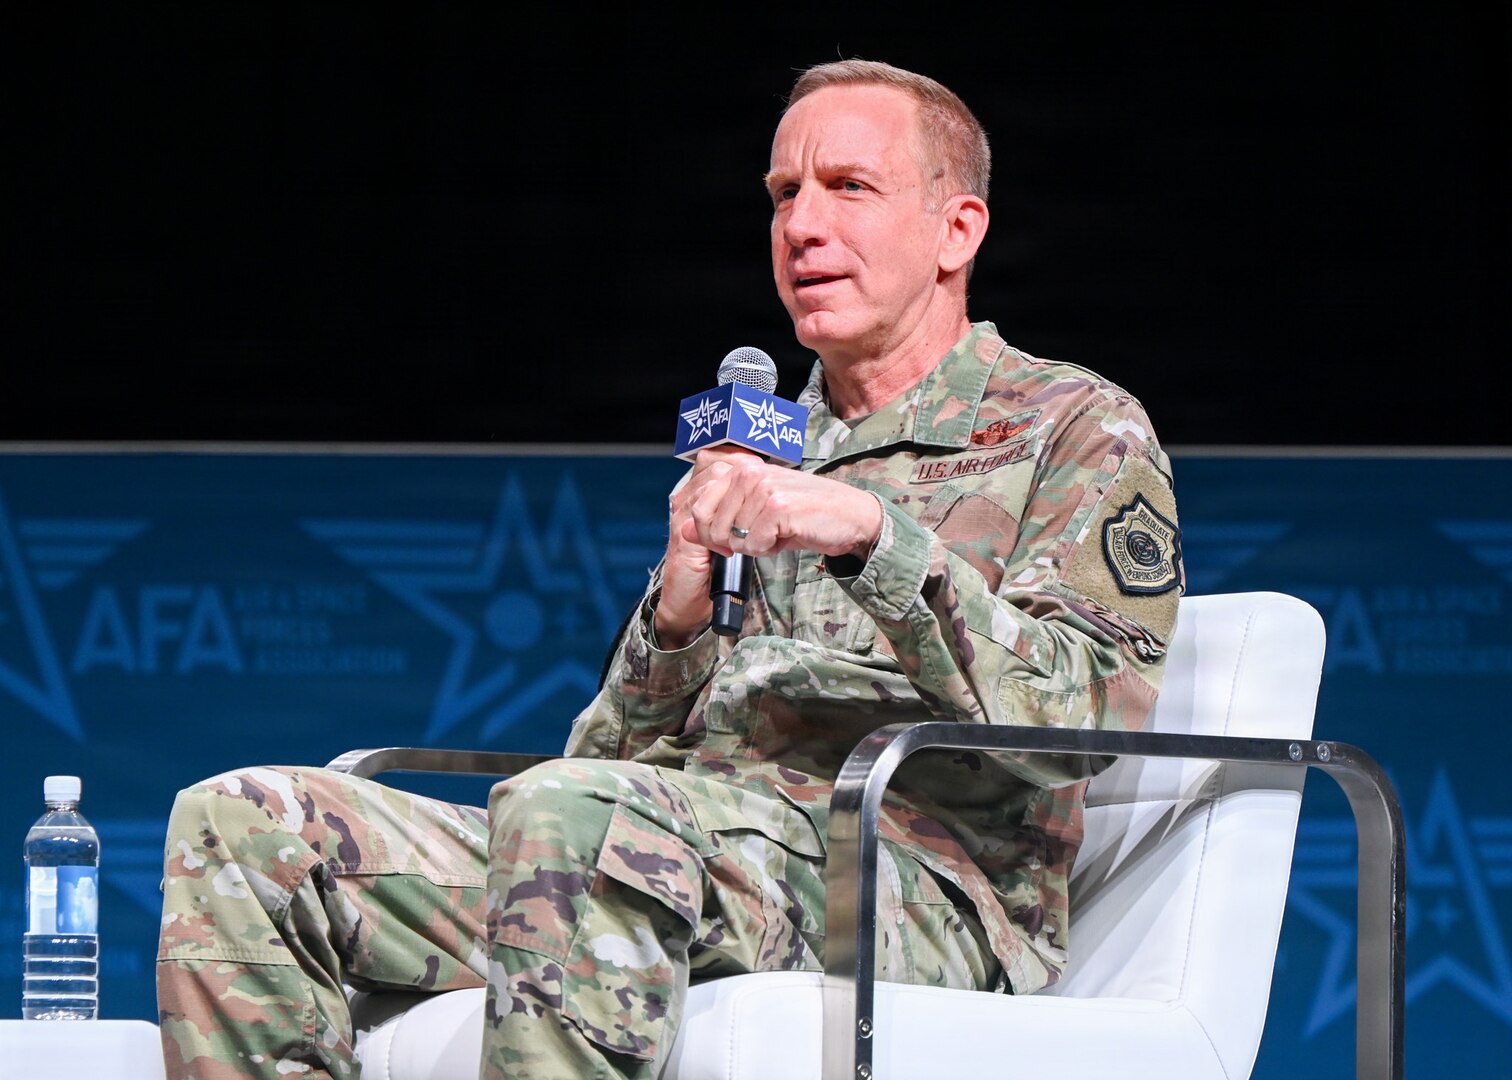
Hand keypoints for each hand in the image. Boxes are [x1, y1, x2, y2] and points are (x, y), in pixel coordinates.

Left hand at [654, 447, 881, 647]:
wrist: (850, 516)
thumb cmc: (804, 515)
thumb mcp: (757, 513)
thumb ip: (720, 518)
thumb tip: (683, 529)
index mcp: (740, 469)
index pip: (699, 508)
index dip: (710, 534)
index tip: (732, 540)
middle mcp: (748, 473)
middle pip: (711, 526)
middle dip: (731, 543)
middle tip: (760, 538)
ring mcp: (762, 488)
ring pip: (733, 538)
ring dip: (756, 546)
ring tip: (779, 532)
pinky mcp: (777, 506)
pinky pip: (754, 544)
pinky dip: (769, 549)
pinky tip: (788, 535)